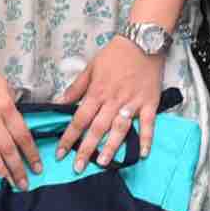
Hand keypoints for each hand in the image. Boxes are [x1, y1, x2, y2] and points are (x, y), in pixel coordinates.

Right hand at [0, 46, 39, 186]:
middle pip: (8, 147)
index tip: (37, 168)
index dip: (31, 154)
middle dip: (18, 168)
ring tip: (7, 181)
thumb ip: (12, 107)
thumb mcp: (4, 86)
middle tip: (24, 184)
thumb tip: (19, 127)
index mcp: (5, 106)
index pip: (22, 136)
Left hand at [62, 35, 163, 169]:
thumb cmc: (114, 55)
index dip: (69, 137)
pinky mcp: (149, 104)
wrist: (142, 43)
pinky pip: (148, 124)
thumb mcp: (90, 68)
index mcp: (97, 92)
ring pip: (119, 128)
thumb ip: (76, 88)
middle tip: (78, 167)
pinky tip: (143, 154)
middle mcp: (113, 100)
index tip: (60, 152)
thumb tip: (60, 103)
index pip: (79, 119)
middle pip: (97, 128)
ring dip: (111, 147)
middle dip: (86, 149)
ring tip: (103, 163)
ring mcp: (132, 103)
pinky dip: (146, 139)